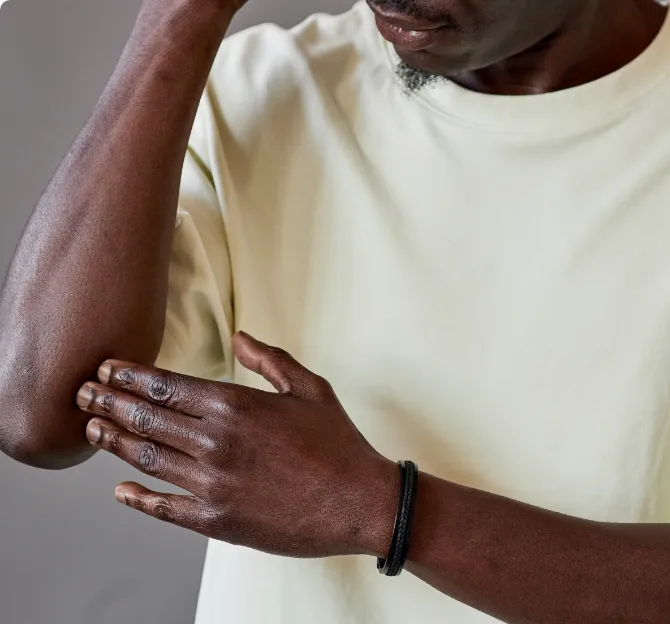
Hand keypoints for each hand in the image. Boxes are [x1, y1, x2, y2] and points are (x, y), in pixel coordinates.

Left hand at [75, 332, 398, 558]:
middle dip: (109, 402)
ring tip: (92, 430)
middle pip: (148, 418)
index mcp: (236, 406)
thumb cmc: (339, 442)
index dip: (129, 376)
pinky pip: (166, 508)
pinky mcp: (217, 521)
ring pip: (149, 458)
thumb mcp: (311, 388)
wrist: (359, 501)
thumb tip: (241, 337)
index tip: (106, 369)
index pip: (166, 386)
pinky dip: (139, 499)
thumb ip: (270, 360)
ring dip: (115, 442)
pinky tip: (121, 491)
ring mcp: (213, 485)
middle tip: (82, 393)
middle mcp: (217, 443)